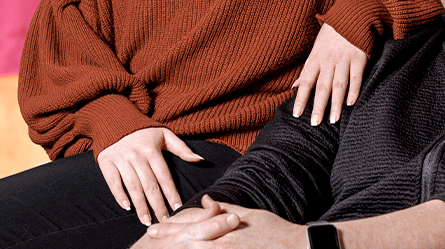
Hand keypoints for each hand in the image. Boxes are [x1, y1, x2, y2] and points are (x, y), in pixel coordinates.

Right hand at [98, 127, 203, 224]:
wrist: (115, 121)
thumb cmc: (144, 132)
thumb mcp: (164, 135)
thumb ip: (182, 148)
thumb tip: (200, 160)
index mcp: (152, 150)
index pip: (164, 176)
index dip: (171, 192)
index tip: (178, 207)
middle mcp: (137, 155)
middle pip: (149, 184)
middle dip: (157, 204)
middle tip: (164, 221)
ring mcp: (121, 159)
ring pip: (132, 186)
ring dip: (140, 205)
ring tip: (147, 220)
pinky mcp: (106, 162)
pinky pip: (113, 181)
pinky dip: (119, 195)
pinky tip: (127, 207)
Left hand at [137, 196, 305, 248]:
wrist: (294, 246)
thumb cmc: (274, 231)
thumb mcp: (250, 214)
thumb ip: (226, 208)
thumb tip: (206, 199)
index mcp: (225, 225)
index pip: (194, 223)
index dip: (174, 225)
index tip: (157, 226)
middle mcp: (223, 240)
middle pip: (189, 239)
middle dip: (168, 239)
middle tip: (149, 238)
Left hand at [292, 23, 367, 125]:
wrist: (351, 15)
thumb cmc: (330, 37)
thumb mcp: (315, 51)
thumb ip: (306, 70)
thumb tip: (292, 87)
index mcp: (315, 59)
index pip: (306, 81)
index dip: (301, 98)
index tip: (297, 114)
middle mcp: (328, 60)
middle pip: (322, 86)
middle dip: (318, 106)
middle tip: (314, 123)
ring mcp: (344, 59)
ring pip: (339, 84)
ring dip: (335, 103)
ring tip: (333, 120)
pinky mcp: (359, 58)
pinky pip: (356, 76)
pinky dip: (354, 90)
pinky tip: (351, 103)